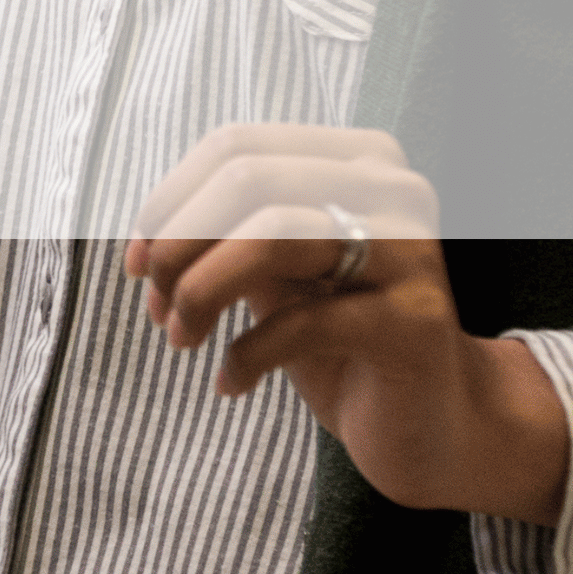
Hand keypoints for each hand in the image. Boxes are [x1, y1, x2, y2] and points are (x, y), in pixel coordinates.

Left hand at [124, 122, 567, 522]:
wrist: (436, 427)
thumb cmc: (343, 345)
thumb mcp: (276, 277)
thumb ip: (223, 239)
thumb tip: (144, 239)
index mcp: (357, 159)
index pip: (236, 146)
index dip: (169, 202)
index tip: (136, 265)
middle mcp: (391, 189)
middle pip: (248, 179)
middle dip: (178, 246)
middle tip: (159, 308)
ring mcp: (409, 252)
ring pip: (272, 235)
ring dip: (200, 291)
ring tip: (181, 339)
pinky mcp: (414, 323)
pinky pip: (302, 321)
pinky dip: (245, 355)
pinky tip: (231, 382)